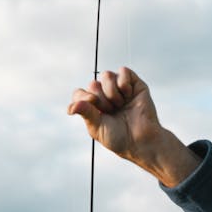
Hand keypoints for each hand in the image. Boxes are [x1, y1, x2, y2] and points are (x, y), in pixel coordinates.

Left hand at [68, 66, 200, 186]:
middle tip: (112, 111)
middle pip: (93, 84)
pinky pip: (123, 71)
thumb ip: (85, 113)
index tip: (93, 105)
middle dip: (101, 100)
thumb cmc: (119, 138)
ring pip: (106, 75)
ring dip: (112, 92)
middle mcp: (105, 96)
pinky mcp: (133, 83)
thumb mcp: (97, 128)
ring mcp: (119, 88)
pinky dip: (124, 84)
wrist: (142, 140)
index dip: (84, 97)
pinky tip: (129, 96)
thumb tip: (70, 108)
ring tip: (121, 105)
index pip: (80, 93)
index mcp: (94, 108)